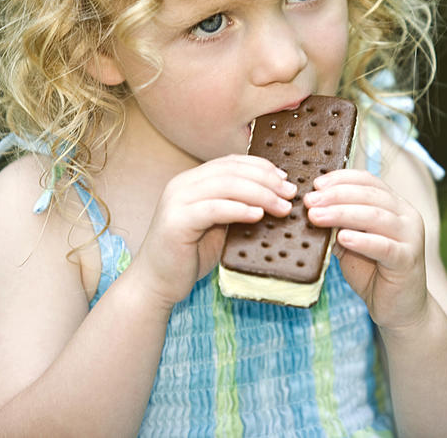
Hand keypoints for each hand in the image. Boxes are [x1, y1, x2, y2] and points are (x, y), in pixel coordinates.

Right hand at [133, 155, 295, 308]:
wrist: (157, 283)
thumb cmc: (190, 255)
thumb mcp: (218, 225)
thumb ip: (237, 208)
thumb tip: (275, 199)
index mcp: (192, 180)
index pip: (231, 163)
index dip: (261, 167)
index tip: (285, 179)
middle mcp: (182, 184)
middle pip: (231, 171)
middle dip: (266, 180)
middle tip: (290, 193)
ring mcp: (176, 200)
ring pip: (225, 185)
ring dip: (260, 194)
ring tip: (281, 206)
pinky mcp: (176, 221)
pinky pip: (213, 209)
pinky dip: (239, 209)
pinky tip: (258, 215)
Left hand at [304, 169, 429, 331]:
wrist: (400, 309)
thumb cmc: (374, 273)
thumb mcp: (352, 243)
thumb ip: (339, 225)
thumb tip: (312, 207)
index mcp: (394, 205)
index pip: (368, 180)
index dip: (341, 179)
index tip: (316, 184)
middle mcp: (406, 215)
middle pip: (370, 195)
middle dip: (336, 195)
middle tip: (310, 202)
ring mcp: (411, 237)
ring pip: (376, 216)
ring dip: (342, 214)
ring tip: (316, 217)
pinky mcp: (408, 260)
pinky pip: (384, 246)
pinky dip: (362, 240)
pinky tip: (342, 238)